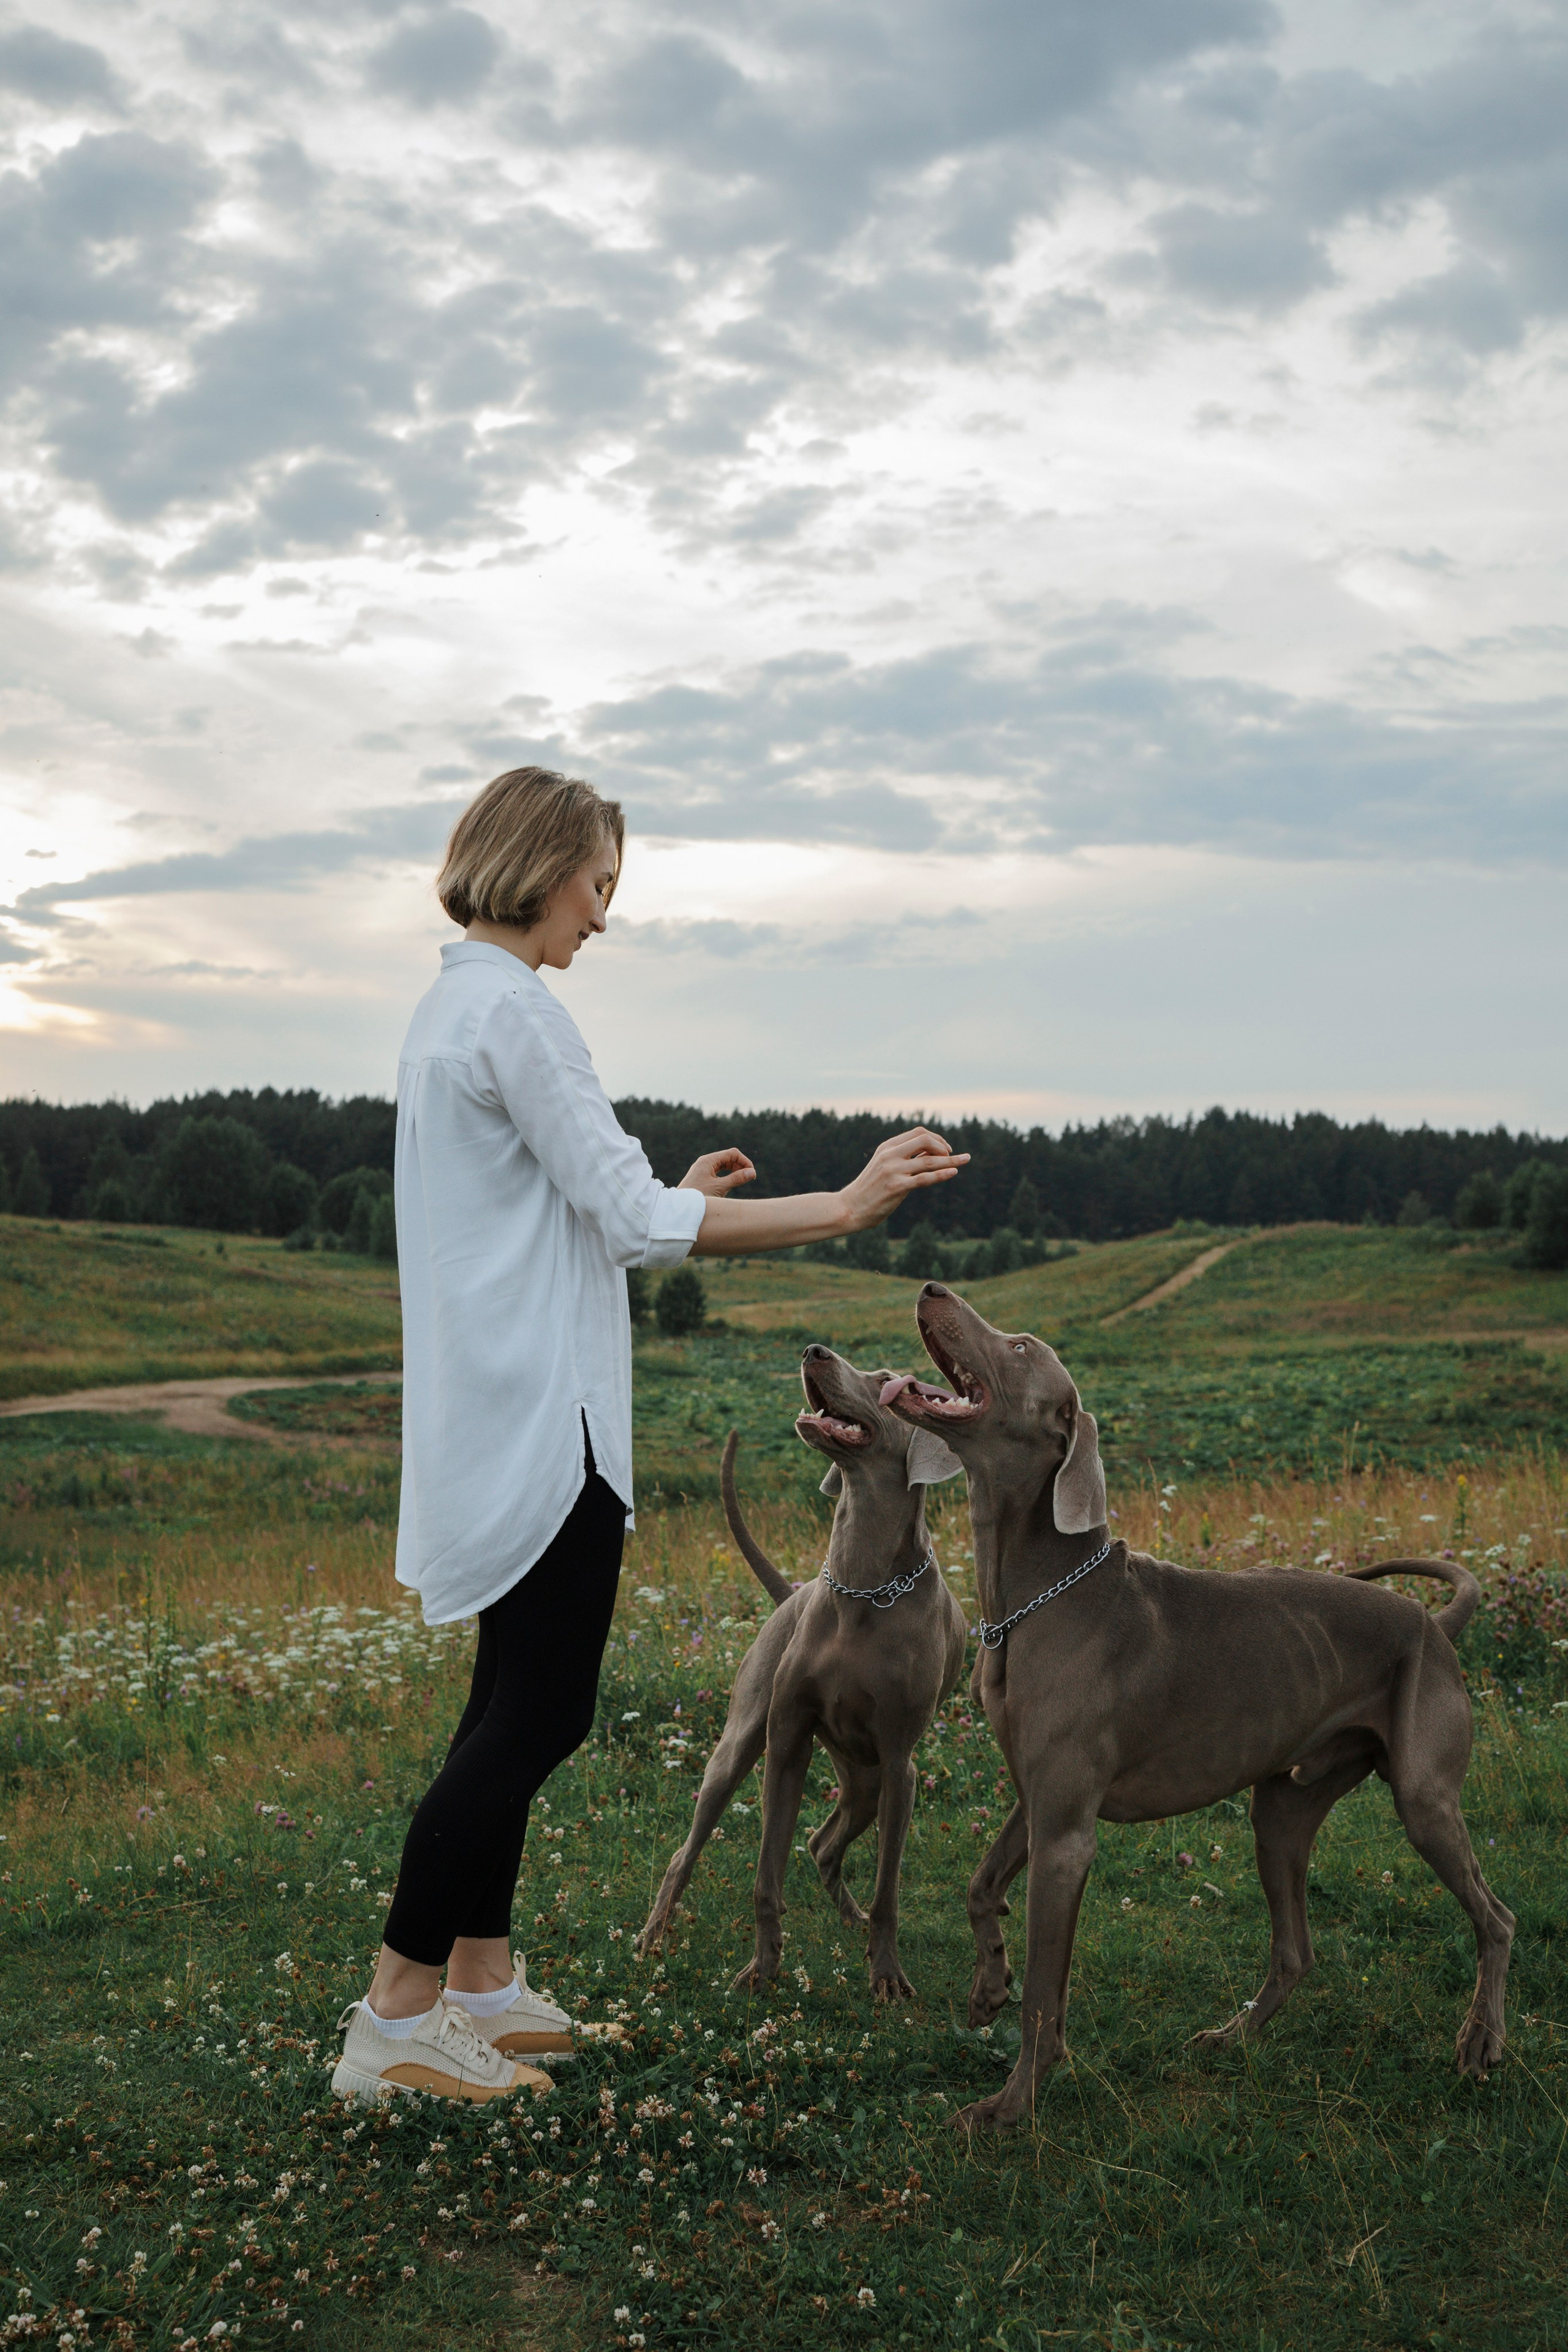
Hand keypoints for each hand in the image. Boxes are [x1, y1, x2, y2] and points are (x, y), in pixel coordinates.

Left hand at [678, 1148, 757, 1199]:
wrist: (679, 1208)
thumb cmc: (697, 1197)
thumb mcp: (719, 1188)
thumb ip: (736, 1179)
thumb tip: (752, 1172)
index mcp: (708, 1160)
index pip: (732, 1154)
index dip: (744, 1161)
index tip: (752, 1174)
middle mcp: (705, 1162)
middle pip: (728, 1157)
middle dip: (740, 1165)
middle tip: (749, 1178)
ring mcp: (703, 1169)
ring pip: (724, 1165)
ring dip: (734, 1170)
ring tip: (741, 1181)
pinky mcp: (702, 1177)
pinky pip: (718, 1172)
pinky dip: (727, 1175)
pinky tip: (731, 1184)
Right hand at [839, 1127, 968, 1232]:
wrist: (849, 1207)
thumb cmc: (870, 1188)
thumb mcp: (884, 1166)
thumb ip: (905, 1158)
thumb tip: (932, 1152)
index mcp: (887, 1147)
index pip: (918, 1133)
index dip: (936, 1139)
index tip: (946, 1149)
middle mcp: (890, 1155)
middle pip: (925, 1140)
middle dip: (944, 1146)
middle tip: (952, 1156)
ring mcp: (893, 1171)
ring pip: (929, 1160)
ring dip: (951, 1160)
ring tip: (965, 1160)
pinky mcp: (897, 1187)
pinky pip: (925, 1178)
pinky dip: (942, 1174)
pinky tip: (953, 1172)